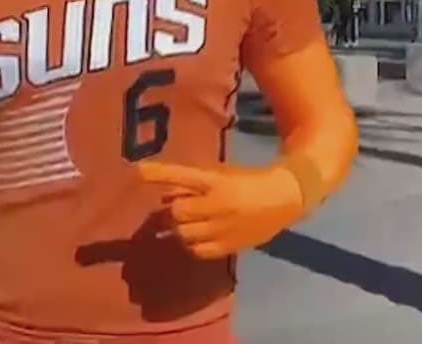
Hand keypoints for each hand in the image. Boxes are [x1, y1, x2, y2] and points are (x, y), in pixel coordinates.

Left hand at [136, 161, 304, 259]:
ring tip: (187, 223)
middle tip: (176, 210)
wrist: (284, 198)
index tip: (138, 171)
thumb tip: (165, 197)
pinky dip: (192, 244)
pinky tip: (198, 237)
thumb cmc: (248, 182)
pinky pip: (197, 250)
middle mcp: (217, 205)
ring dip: (180, 228)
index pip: (182, 176)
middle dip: (173, 211)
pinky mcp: (228, 246)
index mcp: (217, 181)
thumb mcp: (222, 175)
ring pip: (184, 233)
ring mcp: (222, 228)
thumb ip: (193, 185)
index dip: (159, 174)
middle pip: (177, 211)